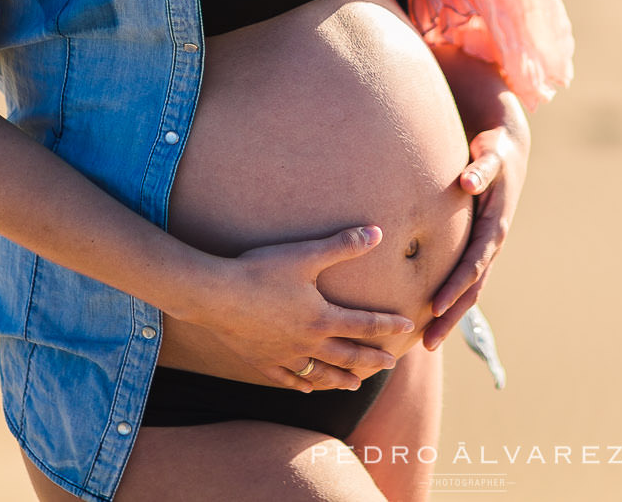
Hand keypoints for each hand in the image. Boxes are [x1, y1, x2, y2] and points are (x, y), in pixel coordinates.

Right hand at [191, 225, 415, 391]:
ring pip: (319, 374)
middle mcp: (307, 342)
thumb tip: (377, 233)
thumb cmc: (260, 271)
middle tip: (390, 364)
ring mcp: (283, 355)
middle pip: (347, 355)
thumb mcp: (305, 254)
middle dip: (371, 359)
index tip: (406, 327)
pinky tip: (306, 389)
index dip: (387, 325)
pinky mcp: (260, 361)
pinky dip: (300, 384)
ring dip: (339, 380)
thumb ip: (343, 245)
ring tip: (355, 385)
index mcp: (321, 318)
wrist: (215, 295)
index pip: (364, 324)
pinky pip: (286, 379)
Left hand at [424, 115, 528, 349]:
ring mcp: (485, 248)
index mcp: (495, 228)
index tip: (434, 308)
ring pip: (469, 290)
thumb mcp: (490, 156)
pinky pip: (464, 278)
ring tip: (428, 341)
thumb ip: (480, 170)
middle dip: (451, 316)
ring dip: (451, 316)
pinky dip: (451, 298)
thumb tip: (467, 182)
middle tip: (428, 342)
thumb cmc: (495, 151)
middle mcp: (491, 244)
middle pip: (472, 288)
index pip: (473, 265)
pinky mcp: (476, 245)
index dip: (455, 287)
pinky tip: (431, 315)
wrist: (508, 150)